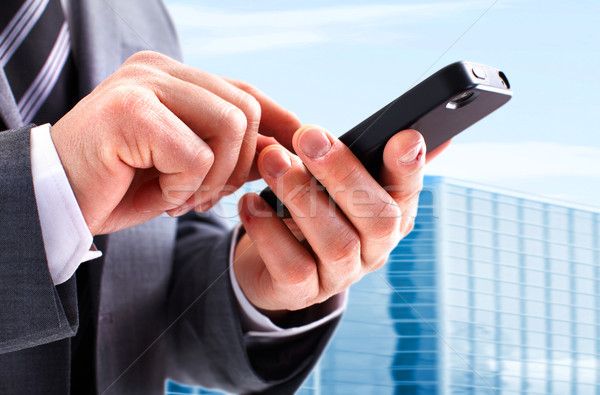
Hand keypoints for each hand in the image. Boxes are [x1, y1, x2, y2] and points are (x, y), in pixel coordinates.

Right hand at [50, 51, 300, 234]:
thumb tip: (280, 151)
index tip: (300, 147)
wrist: (55, 202)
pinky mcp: (130, 109)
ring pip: (229, 126)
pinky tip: (159, 197)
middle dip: (238, 165)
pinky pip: (195, 154)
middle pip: (245, 109)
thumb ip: (229, 153)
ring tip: (181, 198)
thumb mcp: (187, 170)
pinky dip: (183, 188)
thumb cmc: (120, 185)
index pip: (244, 90)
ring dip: (212, 178)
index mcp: (173, 78)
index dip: (279, 121)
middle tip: (205, 196)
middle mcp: (159, 70)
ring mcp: (143, 84)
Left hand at [233, 125, 448, 313]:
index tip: (403, 137)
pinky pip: (293, 267)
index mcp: (390, 215)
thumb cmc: (306, 207)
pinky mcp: (302, 294)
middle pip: (378, 219)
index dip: (409, 167)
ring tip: (271, 160)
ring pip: (337, 243)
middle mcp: (374, 250)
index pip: (409, 191)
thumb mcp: (329, 179)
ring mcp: (340, 276)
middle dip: (343, 173)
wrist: (266, 260)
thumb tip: (407, 130)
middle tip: (308, 136)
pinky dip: (269, 232)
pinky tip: (250, 203)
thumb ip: (357, 154)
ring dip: (302, 196)